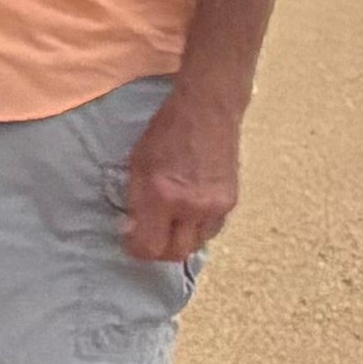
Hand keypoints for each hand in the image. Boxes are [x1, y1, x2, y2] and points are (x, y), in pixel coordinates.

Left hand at [122, 84, 243, 265]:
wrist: (208, 110)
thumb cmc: (166, 131)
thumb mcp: (138, 163)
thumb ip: (135, 201)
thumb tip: (131, 231)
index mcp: (163, 195)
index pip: (150, 247)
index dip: (136, 249)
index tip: (131, 239)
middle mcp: (191, 207)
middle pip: (175, 253)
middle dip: (158, 250)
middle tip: (148, 236)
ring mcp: (215, 206)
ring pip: (195, 245)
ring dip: (180, 240)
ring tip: (169, 224)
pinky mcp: (231, 202)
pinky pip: (211, 231)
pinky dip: (198, 229)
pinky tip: (188, 214)